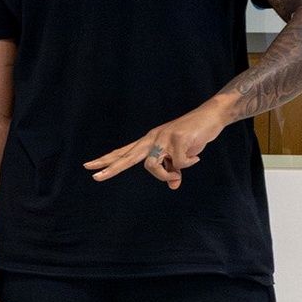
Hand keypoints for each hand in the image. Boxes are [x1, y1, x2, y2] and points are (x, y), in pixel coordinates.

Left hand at [83, 97, 235, 189]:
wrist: (211, 115)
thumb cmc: (194, 135)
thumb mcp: (182, 156)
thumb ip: (174, 170)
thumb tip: (173, 185)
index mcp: (150, 141)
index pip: (124, 151)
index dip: (108, 159)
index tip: (90, 166)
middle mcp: (152, 138)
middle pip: (127, 156)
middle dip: (111, 168)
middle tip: (95, 177)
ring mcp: (163, 137)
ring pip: (152, 164)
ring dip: (165, 175)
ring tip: (178, 175)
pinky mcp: (177, 137)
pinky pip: (178, 163)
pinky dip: (188, 163)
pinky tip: (196, 157)